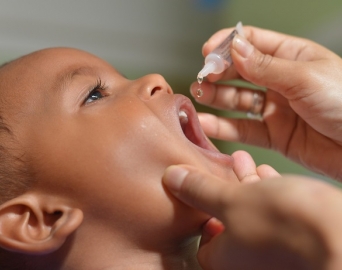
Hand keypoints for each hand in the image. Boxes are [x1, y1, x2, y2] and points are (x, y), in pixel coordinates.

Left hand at [163, 161, 341, 269]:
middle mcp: (249, 262)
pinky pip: (275, 214)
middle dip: (225, 189)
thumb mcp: (231, 200)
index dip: (201, 212)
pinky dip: (267, 192)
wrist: (340, 236)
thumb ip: (199, 190)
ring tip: (244, 161)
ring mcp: (273, 252)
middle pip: (229, 222)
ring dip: (246, 186)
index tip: (202, 189)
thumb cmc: (281, 223)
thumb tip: (171, 177)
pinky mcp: (295, 239)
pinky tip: (267, 173)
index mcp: (225, 261)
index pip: (204, 239)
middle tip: (222, 167)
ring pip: (253, 213)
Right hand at [191, 25, 341, 180]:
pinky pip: (243, 129)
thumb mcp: (305, 77)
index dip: (228, 44)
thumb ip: (265, 66)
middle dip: (218, 73)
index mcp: (292, 57)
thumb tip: (234, 47)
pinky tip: (206, 123)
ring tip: (197, 96)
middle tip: (201, 77)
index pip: (252, 42)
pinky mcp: (274, 135)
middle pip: (240, 72)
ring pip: (238, 101)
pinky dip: (223, 128)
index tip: (207, 52)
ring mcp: (276, 108)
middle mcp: (281, 81)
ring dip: (216, 98)